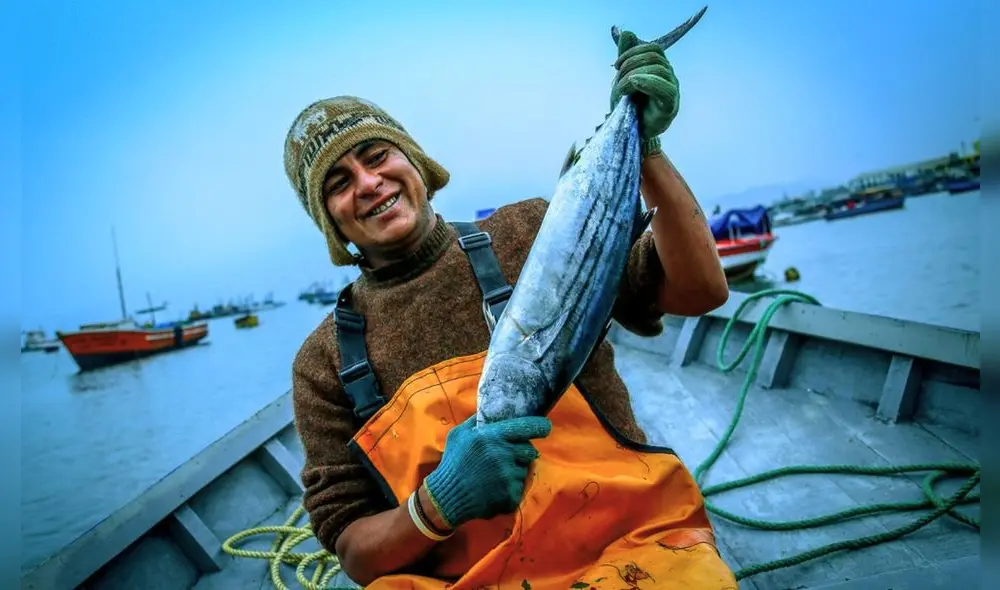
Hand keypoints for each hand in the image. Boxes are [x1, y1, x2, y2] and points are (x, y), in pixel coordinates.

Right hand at [423, 415, 551, 528]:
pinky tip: (494, 489)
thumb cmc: (452, 462)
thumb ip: (477, 420)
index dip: (541, 426)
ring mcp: (509, 476)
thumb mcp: (459, 434)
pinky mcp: (511, 495)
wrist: (446, 497)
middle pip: (530, 450)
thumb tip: (490, 409)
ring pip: (524, 470)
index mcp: (493, 436)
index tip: (545, 427)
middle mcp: (504, 454)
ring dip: (515, 471)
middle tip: (508, 457)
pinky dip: (510, 489)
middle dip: (523, 452)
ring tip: (495, 475)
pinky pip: (519, 488)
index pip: (528, 427)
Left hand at [610, 30, 679, 157]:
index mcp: (660, 69)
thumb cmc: (628, 107)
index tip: (615, 65)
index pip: (653, 49)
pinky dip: (647, 82)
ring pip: (659, 69)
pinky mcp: (670, 106)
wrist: (629, 134)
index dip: (633, 51)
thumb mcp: (623, 78)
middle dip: (631, 64)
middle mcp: (670, 77)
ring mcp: (673, 91)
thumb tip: (627, 33)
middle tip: (617, 79)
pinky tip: (633, 85)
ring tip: (622, 89)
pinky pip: (665, 88)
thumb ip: (626, 57)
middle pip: (655, 57)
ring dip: (634, 75)